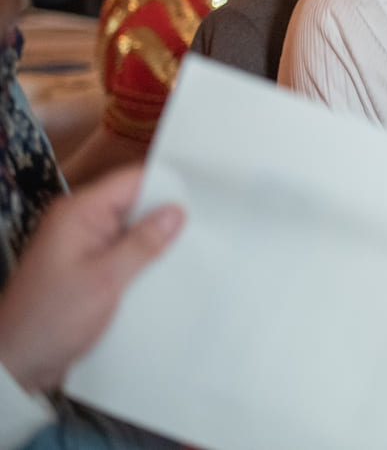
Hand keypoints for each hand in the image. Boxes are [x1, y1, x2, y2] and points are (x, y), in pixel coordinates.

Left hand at [0, 166, 183, 392]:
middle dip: (166, 217)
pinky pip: (123, 254)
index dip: (168, 186)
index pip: (132, 182)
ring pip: (132, 231)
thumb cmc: (50, 320)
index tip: (203, 197)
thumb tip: (176, 212)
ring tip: (194, 251)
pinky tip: (166, 274)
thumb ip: (143, 243)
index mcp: (78, 213)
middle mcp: (80, 223)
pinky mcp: (87, 269)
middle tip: (207, 228)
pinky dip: (143, 262)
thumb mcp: (105, 280)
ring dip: (156, 243)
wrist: (16, 364)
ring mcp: (83, 247)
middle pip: (134, 205)